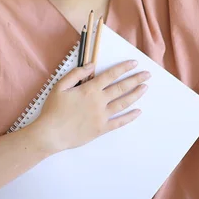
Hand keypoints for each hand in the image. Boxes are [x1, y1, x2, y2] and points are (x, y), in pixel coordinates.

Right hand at [32, 60, 149, 153]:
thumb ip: (76, 74)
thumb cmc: (53, 110)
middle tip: (148, 75)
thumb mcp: (60, 86)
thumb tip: (92, 66)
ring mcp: (102, 116)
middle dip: (136, 79)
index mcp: (89, 89)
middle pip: (121, 88)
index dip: (123, 68)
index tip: (134, 64)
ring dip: (135, 94)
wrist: (51, 134)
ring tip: (145, 88)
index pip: (111, 75)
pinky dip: (130, 117)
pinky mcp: (101, 129)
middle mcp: (99, 101)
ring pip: (123, 103)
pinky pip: (119, 122)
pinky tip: (138, 112)